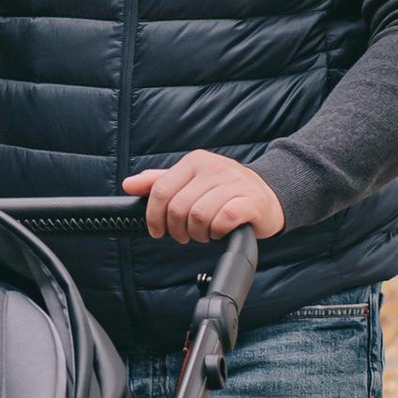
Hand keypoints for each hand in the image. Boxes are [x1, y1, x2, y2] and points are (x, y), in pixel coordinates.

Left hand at [122, 152, 285, 244]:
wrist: (268, 195)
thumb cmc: (225, 191)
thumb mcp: (190, 181)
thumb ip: (159, 182)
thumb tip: (129, 185)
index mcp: (195, 162)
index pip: (161, 190)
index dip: (154, 216)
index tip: (158, 231)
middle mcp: (214, 168)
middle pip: (178, 208)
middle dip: (178, 230)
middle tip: (186, 235)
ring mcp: (234, 183)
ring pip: (199, 216)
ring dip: (199, 233)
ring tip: (205, 233)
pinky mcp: (251, 201)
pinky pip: (224, 220)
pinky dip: (218, 232)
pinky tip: (221, 231)